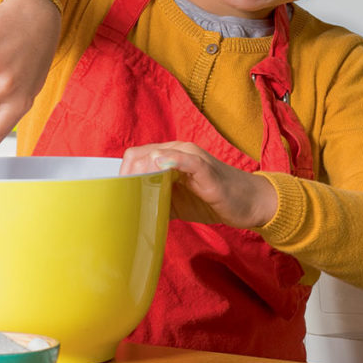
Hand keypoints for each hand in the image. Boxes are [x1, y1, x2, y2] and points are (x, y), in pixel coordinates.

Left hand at [120, 142, 277, 228]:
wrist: (249, 202)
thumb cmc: (212, 200)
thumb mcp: (175, 202)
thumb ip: (154, 199)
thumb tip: (128, 211)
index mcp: (168, 157)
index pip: (134, 157)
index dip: (121, 175)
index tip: (114, 195)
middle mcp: (178, 151)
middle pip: (139, 155)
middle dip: (124, 176)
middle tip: (120, 200)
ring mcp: (192, 157)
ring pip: (157, 155)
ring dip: (140, 172)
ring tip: (131, 193)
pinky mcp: (205, 168)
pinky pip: (185, 160)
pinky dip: (170, 162)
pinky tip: (159, 168)